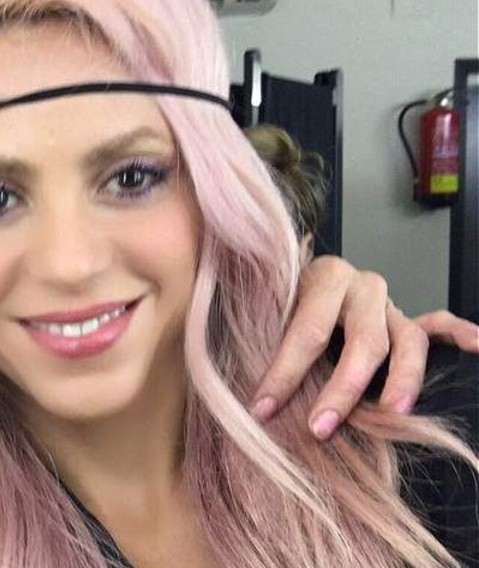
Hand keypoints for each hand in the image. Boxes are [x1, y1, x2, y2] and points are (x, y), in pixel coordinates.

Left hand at [249, 256, 478, 439]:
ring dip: (403, 378)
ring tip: (394, 413)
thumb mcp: (266, 312)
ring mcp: (391, 303)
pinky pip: (440, 325)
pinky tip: (477, 346)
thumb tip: (246, 395)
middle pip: (363, 340)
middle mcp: (363, 286)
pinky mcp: (409, 317)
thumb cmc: (278, 304)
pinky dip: (460, 335)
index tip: (262, 409)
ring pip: (407, 340)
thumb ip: (263, 340)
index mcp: (322, 277)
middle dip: (341, 388)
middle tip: (321, 427)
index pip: (306, 330)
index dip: (282, 372)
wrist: (295, 273)